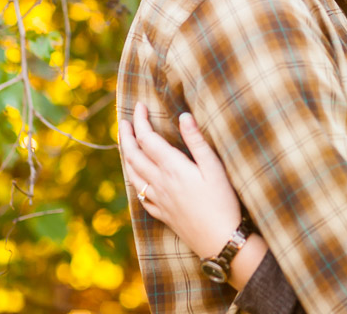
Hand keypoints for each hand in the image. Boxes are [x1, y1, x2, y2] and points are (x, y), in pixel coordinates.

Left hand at [119, 102, 242, 258]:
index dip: (140, 120)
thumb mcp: (214, 167)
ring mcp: (158, 199)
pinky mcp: (161, 213)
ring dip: (125, 156)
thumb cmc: (222, 202)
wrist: (219, 240)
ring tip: (124, 144)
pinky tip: (136, 179)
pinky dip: (133, 180)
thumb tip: (183, 116)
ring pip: (132, 174)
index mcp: (172, 167)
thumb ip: (197, 141)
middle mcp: (159, 182)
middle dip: (126, 136)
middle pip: (133, 155)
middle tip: (124, 120)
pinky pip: (139, 194)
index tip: (140, 105)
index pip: (147, 138)